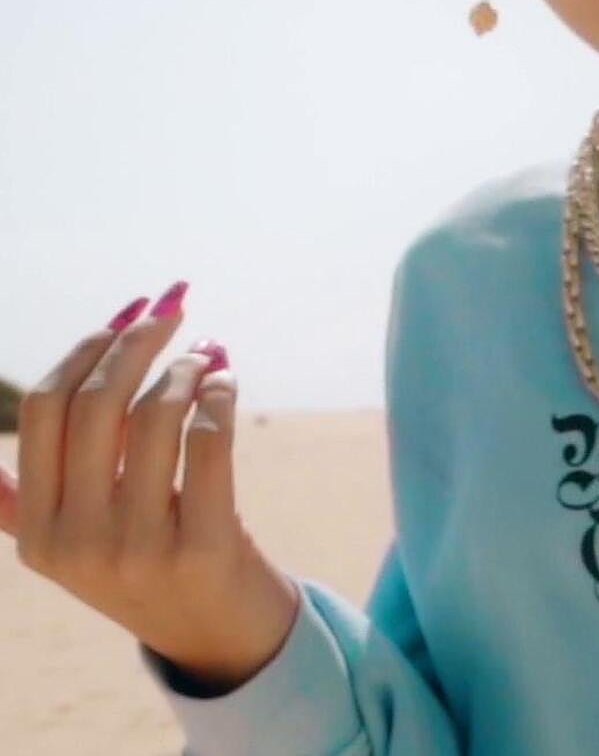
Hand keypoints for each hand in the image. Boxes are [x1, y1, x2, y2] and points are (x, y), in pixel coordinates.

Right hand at [0, 291, 299, 689]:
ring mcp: (138, 548)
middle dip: (138, 340)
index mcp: (38, 533)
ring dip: (187, 366)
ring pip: (156, 414)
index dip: (86, 348)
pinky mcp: (201, 547)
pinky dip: (219, 393)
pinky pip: (208, 440)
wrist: (220, 634)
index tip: (127, 313)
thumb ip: (27, 498)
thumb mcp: (73, 542)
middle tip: (173, 309)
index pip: (45, 410)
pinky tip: (226, 380)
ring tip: (207, 355)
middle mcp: (78, 543)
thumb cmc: (146, 560)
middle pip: (97, 403)